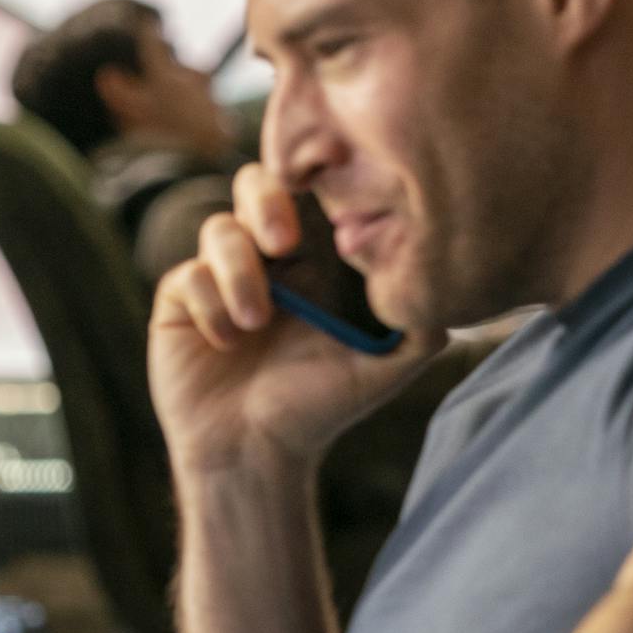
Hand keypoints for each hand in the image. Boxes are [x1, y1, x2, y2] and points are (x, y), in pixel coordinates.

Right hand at [150, 162, 441, 478]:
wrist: (256, 450)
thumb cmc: (320, 406)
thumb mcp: (382, 368)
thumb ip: (420, 328)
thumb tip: (451, 291)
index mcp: (316, 261)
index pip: (313, 195)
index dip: (318, 182)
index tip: (333, 203)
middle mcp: (267, 259)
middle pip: (257, 184)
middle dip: (267, 201)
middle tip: (284, 244)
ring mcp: (220, 274)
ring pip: (220, 229)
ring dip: (238, 271)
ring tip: (257, 323)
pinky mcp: (181, 298)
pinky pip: (188, 274)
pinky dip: (208, 303)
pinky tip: (226, 342)